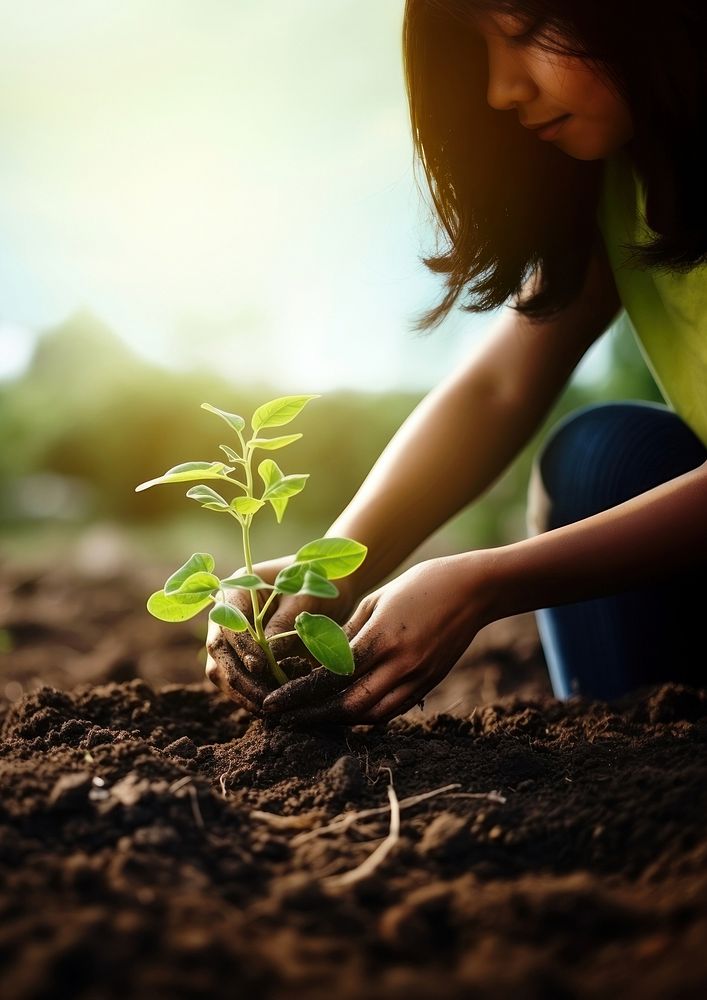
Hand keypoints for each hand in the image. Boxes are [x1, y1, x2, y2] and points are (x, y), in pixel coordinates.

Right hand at [205, 555, 357, 713]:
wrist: (331, 583)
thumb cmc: (317, 581)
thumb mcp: (304, 597)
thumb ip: (282, 623)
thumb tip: (261, 662)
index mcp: (237, 590)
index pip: (228, 623)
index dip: (240, 647)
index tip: (260, 666)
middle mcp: (228, 614)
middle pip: (218, 651)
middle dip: (238, 678)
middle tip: (265, 698)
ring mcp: (233, 636)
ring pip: (222, 670)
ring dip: (242, 691)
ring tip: (269, 707)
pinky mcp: (245, 655)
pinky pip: (238, 678)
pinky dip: (251, 694)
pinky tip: (273, 702)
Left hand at [261, 552, 496, 725]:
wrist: (474, 590)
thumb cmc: (421, 585)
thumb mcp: (377, 600)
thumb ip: (348, 633)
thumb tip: (320, 658)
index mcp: (383, 638)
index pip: (332, 676)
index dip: (300, 694)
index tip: (275, 704)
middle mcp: (401, 664)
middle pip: (350, 705)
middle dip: (314, 716)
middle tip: (286, 719)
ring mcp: (418, 677)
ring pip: (372, 715)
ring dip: (340, 720)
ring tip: (312, 717)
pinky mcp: (429, 683)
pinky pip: (393, 710)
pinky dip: (367, 715)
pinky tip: (348, 710)